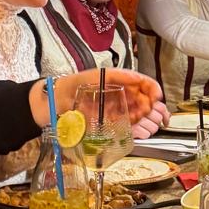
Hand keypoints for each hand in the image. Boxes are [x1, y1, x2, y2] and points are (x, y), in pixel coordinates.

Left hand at [33, 69, 163, 128]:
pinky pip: (131, 129)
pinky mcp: (111, 125)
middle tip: (153, 115)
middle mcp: (122, 96)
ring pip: (143, 117)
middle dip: (154, 108)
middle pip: (147, 101)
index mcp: (120, 81)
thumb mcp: (96, 76)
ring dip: (148, 121)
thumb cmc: (72, 86)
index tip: (157, 98)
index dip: (154, 90)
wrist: (51, 104)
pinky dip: (139, 131)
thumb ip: (118, 76)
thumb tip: (138, 78)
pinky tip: (141, 132)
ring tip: (146, 123)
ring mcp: (117, 111)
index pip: (145, 83)